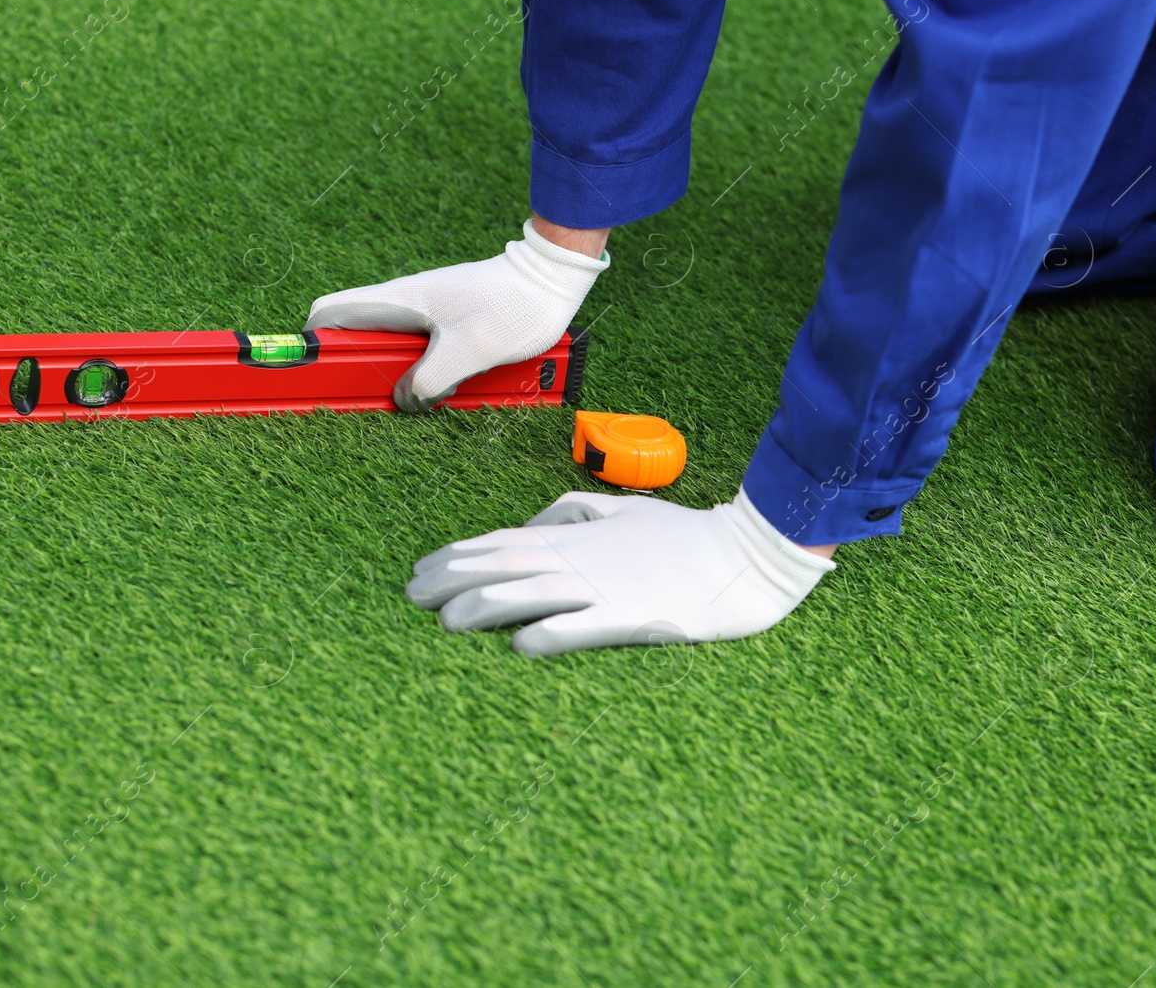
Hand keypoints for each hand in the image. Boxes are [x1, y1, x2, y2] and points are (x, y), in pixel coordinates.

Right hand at [305, 219, 608, 412]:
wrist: (552, 281)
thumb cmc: (513, 306)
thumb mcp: (468, 353)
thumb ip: (427, 382)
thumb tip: (404, 401)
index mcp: (398, 301)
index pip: (329, 313)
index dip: (312, 343)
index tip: (316, 375)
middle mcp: (404, 304)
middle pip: (358, 339)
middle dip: (360, 373)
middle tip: (372, 400)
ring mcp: (425, 313)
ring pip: (391, 350)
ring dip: (397, 377)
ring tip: (416, 398)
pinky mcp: (446, 324)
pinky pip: (421, 353)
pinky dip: (425, 373)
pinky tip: (445, 388)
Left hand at [406, 490, 834, 655]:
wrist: (744, 555)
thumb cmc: (682, 534)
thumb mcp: (621, 508)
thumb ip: (571, 511)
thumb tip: (530, 522)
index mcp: (574, 534)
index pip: (499, 542)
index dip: (455, 556)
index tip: (420, 569)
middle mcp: (578, 558)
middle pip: (499, 566)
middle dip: (449, 579)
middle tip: (411, 596)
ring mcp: (603, 588)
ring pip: (526, 594)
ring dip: (479, 607)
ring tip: (444, 621)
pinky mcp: (631, 617)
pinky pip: (580, 628)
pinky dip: (546, 635)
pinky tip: (518, 647)